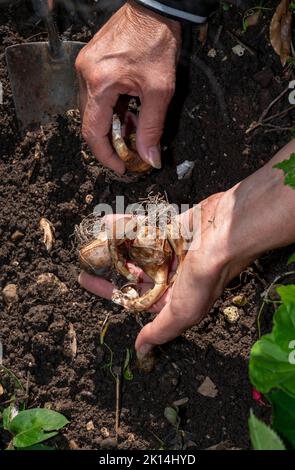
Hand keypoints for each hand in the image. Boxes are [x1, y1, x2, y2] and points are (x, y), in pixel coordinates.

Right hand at [75, 0, 180, 173]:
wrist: (153, 8)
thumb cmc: (157, 42)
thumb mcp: (160, 90)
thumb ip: (152, 128)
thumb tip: (149, 159)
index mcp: (99, 84)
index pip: (93, 133)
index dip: (106, 156)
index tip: (121, 168)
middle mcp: (85, 75)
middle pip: (91, 124)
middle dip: (111, 142)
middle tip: (130, 151)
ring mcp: (84, 67)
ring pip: (93, 111)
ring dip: (112, 126)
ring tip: (134, 128)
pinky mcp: (89, 62)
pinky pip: (95, 95)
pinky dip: (111, 110)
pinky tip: (128, 110)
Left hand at [78, 192, 245, 356]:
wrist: (225, 235)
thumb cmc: (205, 278)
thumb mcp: (182, 312)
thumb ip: (160, 330)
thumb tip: (141, 352)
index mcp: (171, 298)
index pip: (133, 298)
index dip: (108, 291)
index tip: (86, 280)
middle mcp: (170, 276)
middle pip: (132, 272)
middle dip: (110, 265)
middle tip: (86, 256)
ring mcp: (169, 251)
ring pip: (136, 249)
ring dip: (116, 244)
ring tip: (94, 237)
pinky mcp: (170, 229)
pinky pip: (145, 228)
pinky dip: (127, 224)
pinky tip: (108, 221)